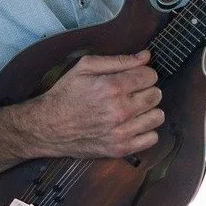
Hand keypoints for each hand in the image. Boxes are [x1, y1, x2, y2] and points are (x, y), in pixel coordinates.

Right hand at [23, 50, 163, 158]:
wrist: (48, 126)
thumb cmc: (66, 94)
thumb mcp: (85, 67)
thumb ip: (118, 60)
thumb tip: (145, 56)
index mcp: (112, 87)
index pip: (150, 76)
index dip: (144, 73)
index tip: (135, 77)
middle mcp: (120, 110)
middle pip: (156, 95)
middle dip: (147, 90)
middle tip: (132, 93)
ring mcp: (121, 132)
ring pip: (157, 117)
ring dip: (148, 111)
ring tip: (133, 109)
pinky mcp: (120, 149)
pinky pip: (151, 139)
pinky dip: (146, 131)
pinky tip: (133, 125)